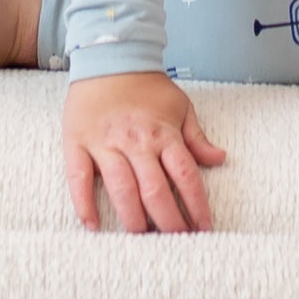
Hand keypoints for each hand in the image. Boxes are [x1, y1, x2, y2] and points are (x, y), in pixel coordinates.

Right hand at [62, 70, 227, 233]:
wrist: (109, 55)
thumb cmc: (146, 85)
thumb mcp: (180, 105)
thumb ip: (197, 137)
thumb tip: (220, 158)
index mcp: (163, 133)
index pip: (185, 175)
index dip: (196, 205)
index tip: (204, 228)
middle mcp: (136, 141)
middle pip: (155, 189)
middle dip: (168, 221)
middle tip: (176, 242)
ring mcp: (105, 142)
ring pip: (121, 188)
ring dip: (133, 218)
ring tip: (142, 239)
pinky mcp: (78, 142)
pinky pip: (79, 177)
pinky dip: (84, 203)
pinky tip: (92, 226)